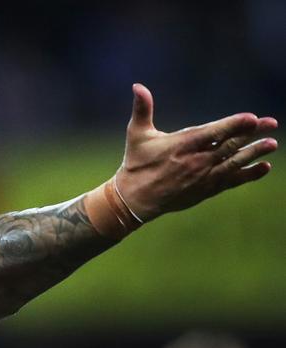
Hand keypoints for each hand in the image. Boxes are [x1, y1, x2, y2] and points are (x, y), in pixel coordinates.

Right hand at [116, 83, 277, 220]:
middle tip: (272, 124)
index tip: (251, 118)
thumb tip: (137, 86)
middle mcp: (196, 162)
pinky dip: (247, 175)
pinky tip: (263, 168)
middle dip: (252, 135)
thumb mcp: (137, 135)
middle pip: (229, 146)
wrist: (135, 200)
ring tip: (272, 145)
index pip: (213, 133)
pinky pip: (231, 182)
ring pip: (233, 164)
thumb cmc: (136, 164)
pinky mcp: (205, 190)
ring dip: (254, 154)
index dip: (233, 126)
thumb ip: (142, 109)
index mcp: (182, 146)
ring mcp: (202, 178)